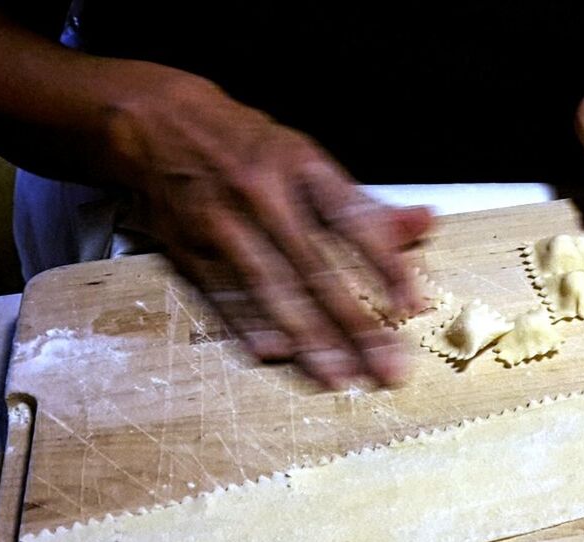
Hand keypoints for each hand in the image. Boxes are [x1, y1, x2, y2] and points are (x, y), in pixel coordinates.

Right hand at [106, 70, 432, 387]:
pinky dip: (250, 326)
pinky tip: (277, 355)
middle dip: (355, 324)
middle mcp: (265, 193)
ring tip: (339, 377)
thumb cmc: (248, 147)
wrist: (157, 122)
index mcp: (303, 165)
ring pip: (273, 289)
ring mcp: (224, 222)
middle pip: (316, 268)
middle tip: (385, 367)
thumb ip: (367, 203)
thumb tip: (426, 223)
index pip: (354, 220)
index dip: (386, 265)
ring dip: (308, 339)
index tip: (410, 306)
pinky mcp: (189, 248)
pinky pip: (225, 295)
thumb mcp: (309, 160)